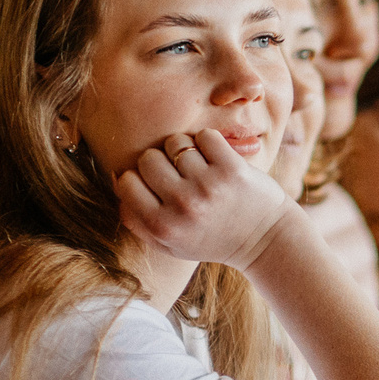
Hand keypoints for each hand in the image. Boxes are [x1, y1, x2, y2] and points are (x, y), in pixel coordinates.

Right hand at [116, 130, 291, 269]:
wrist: (264, 239)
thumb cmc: (211, 239)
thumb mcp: (170, 243)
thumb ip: (136, 219)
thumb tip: (114, 179)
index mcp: (163, 227)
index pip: (126, 182)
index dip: (137, 179)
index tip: (154, 185)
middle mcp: (183, 207)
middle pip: (148, 158)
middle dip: (160, 162)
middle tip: (179, 176)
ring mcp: (208, 186)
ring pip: (175, 143)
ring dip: (186, 151)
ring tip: (200, 169)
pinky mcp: (232, 169)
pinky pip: (205, 136)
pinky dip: (210, 143)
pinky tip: (217, 160)